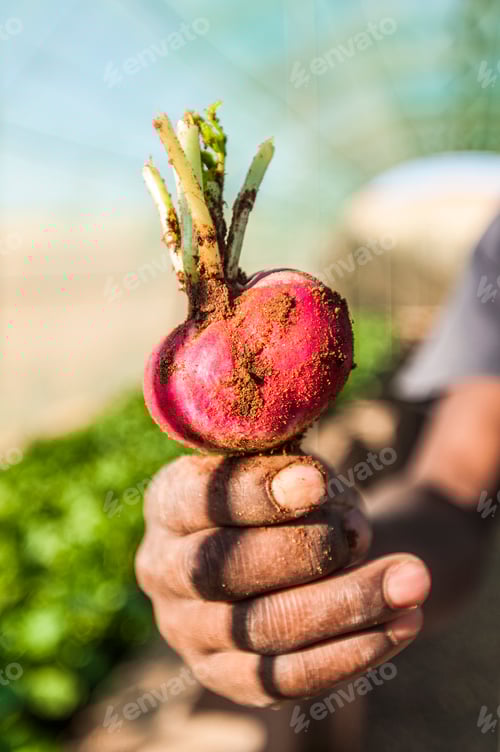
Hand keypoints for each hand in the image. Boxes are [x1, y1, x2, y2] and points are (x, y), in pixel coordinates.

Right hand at [136, 454, 430, 705]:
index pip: (200, 500)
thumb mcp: (293, 469)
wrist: (294, 549)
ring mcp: (188, 630)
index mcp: (168, 503)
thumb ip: (306, 483)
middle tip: (366, 533)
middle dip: (302, 552)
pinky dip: (350, 652)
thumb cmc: (290, 494)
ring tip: (412, 580)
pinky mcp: (225, 676)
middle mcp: (162, 569)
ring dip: (345, 605)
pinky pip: (287, 679)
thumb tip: (339, 523)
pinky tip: (402, 624)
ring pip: (263, 629)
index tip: (317, 483)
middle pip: (222, 570)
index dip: (256, 493)